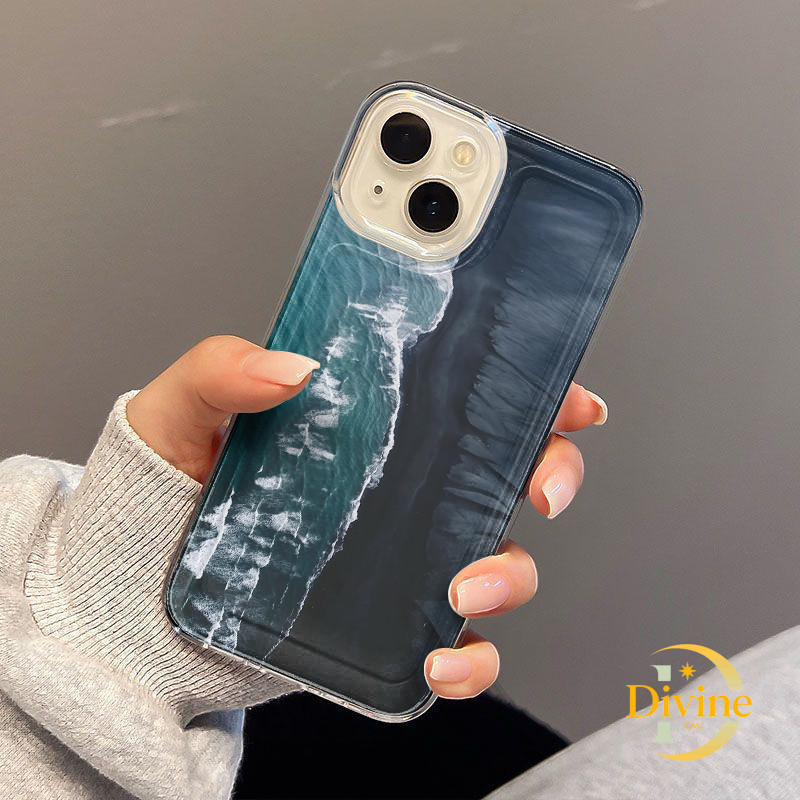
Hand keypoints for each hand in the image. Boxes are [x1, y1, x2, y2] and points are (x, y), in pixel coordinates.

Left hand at [128, 335, 607, 702]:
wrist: (141, 594)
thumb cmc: (167, 491)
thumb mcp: (182, 410)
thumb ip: (223, 371)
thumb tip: (291, 368)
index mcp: (373, 424)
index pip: (468, 396)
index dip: (534, 394)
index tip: (569, 401)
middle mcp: (402, 487)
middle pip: (509, 472)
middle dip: (550, 474)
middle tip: (539, 490)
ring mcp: (402, 556)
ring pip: (500, 559)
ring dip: (511, 573)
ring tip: (465, 588)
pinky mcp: (387, 621)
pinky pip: (457, 644)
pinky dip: (470, 659)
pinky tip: (440, 660)